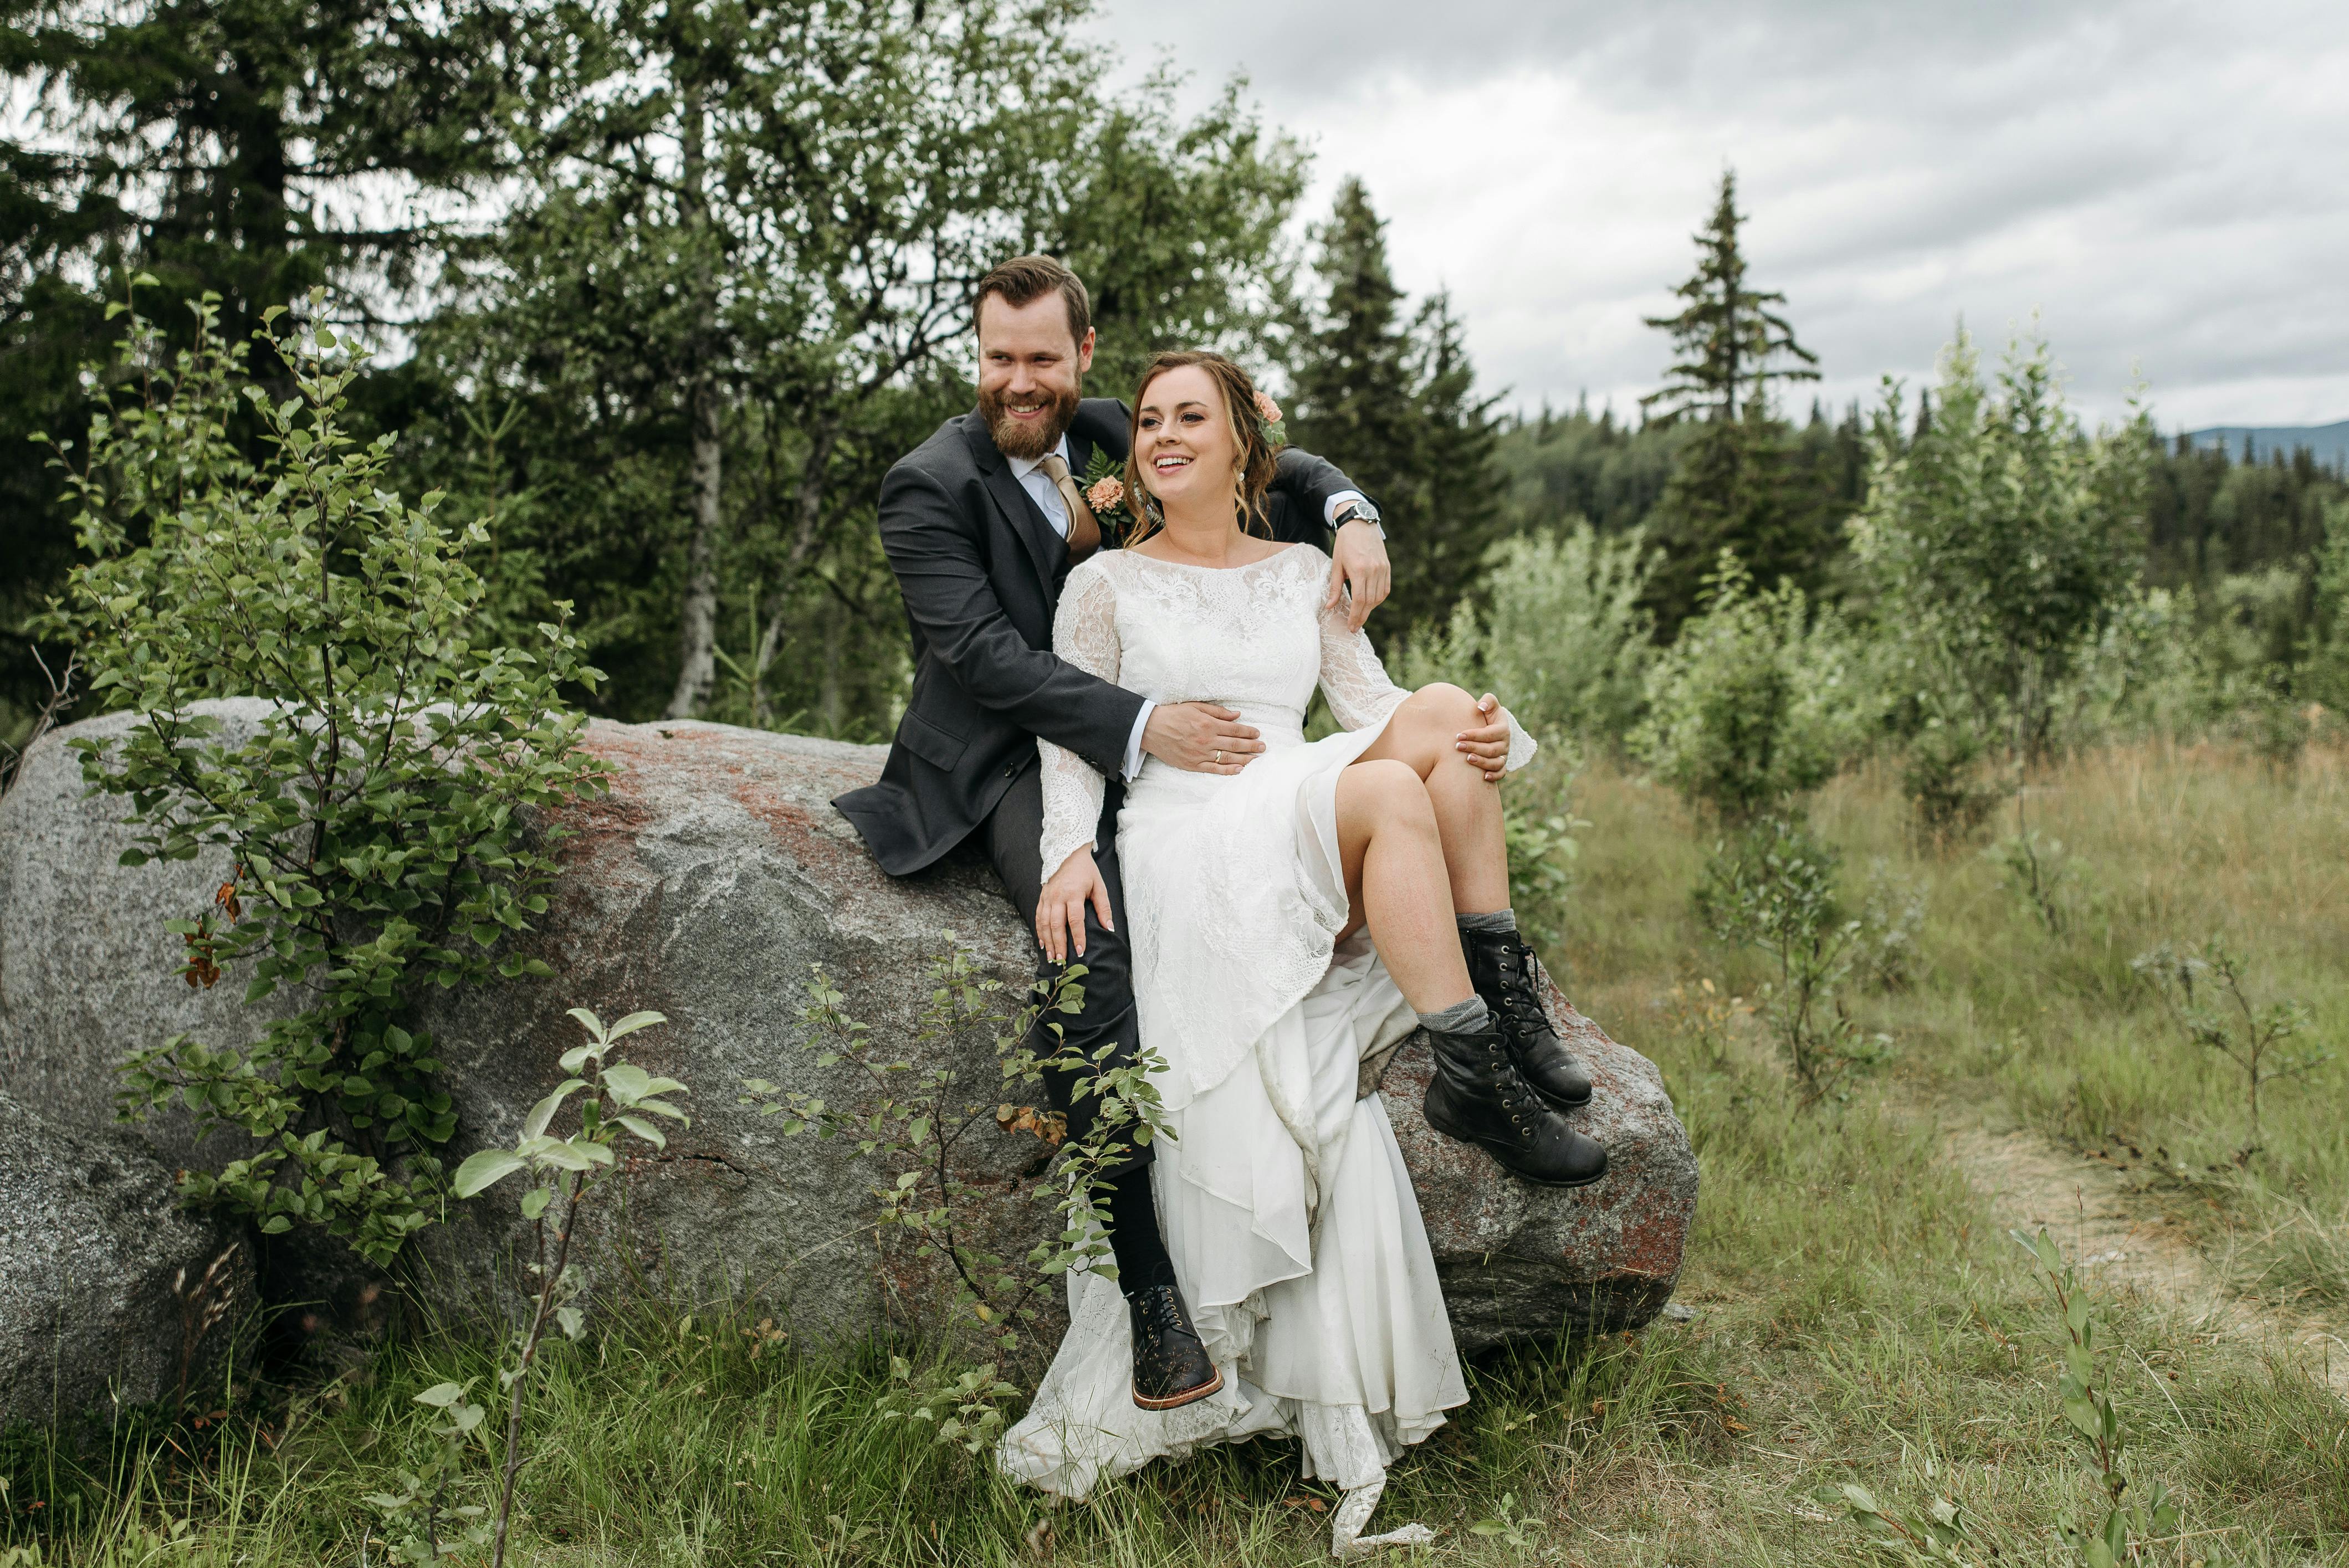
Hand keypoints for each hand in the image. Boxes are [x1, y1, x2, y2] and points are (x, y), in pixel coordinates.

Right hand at [1036, 846, 1112, 963]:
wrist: (1067, 853)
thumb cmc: (1086, 871)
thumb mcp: (1099, 886)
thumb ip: (1104, 907)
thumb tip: (1109, 928)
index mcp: (1073, 893)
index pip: (1075, 919)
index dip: (1078, 936)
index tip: (1080, 951)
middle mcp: (1058, 896)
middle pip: (1056, 924)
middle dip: (1059, 944)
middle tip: (1062, 960)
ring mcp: (1047, 897)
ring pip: (1044, 923)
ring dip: (1048, 941)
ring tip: (1052, 957)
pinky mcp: (1042, 897)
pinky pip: (1038, 917)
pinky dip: (1039, 932)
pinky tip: (1043, 944)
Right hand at [1142, 701, 1261, 773]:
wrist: (1150, 729)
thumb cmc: (1173, 715)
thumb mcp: (1196, 707)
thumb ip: (1218, 712)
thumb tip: (1237, 715)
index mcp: (1208, 724)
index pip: (1234, 730)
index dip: (1248, 732)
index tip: (1257, 733)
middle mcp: (1206, 740)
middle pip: (1235, 745)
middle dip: (1251, 746)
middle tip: (1263, 747)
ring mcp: (1200, 754)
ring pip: (1227, 758)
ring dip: (1245, 759)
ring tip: (1257, 759)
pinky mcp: (1192, 765)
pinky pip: (1214, 769)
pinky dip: (1228, 770)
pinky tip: (1239, 770)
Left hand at [1324, 519, 1391, 631]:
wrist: (1360, 523)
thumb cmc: (1344, 543)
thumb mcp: (1336, 564)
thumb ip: (1334, 587)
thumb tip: (1330, 607)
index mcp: (1359, 570)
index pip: (1360, 600)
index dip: (1355, 616)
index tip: (1351, 627)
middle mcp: (1374, 570)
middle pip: (1370, 602)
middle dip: (1362, 617)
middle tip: (1355, 627)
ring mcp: (1383, 568)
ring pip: (1379, 597)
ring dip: (1370, 609)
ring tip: (1360, 616)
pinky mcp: (1387, 566)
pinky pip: (1385, 588)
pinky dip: (1379, 598)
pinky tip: (1371, 604)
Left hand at [1456, 693, 1513, 782]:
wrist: (1490, 728)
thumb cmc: (1487, 715)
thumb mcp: (1490, 705)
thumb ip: (1488, 701)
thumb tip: (1480, 706)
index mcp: (1503, 729)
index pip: (1490, 733)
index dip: (1475, 735)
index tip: (1459, 734)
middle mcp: (1505, 744)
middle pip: (1491, 749)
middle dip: (1474, 748)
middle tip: (1458, 746)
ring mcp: (1503, 755)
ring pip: (1496, 763)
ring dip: (1482, 762)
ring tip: (1468, 759)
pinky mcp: (1501, 765)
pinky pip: (1501, 773)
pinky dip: (1494, 776)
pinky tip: (1484, 777)